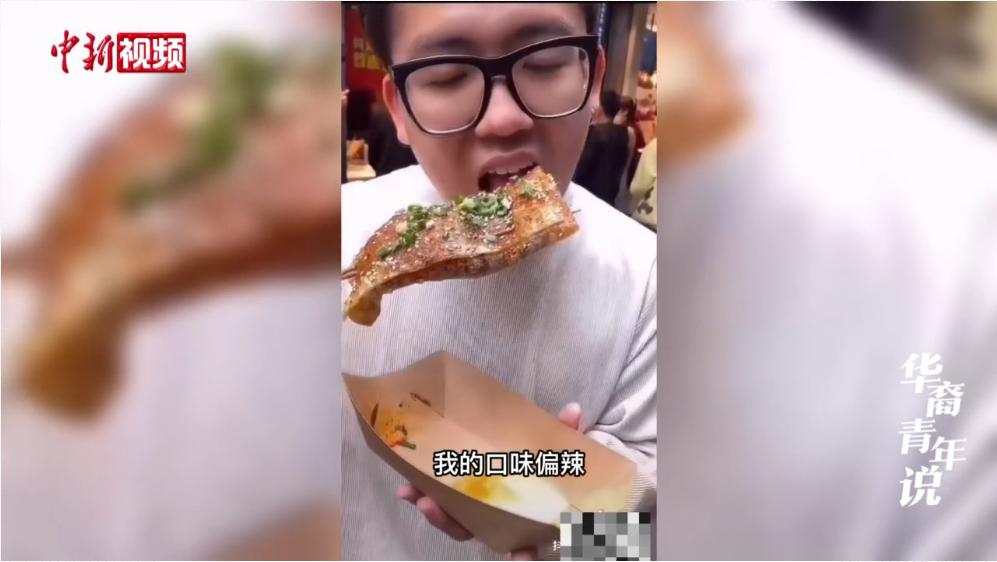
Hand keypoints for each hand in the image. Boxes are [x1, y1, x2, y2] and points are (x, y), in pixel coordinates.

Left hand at [398, 402, 582, 558]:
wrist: (545, 460)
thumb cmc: (553, 462)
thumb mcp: (562, 449)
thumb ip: (567, 435)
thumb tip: (572, 411)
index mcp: (527, 514)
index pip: (527, 543)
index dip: (524, 553)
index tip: (520, 557)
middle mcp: (500, 520)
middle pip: (474, 531)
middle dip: (450, 522)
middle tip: (429, 505)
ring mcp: (479, 512)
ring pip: (455, 521)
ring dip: (432, 511)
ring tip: (411, 493)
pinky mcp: (461, 497)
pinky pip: (441, 502)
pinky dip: (423, 496)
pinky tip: (406, 486)